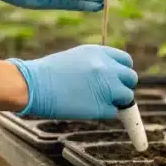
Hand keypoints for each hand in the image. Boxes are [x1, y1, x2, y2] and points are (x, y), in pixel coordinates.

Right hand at [8, 45, 137, 119]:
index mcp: (100, 53)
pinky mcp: (102, 107)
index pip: (126, 61)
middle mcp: (108, 68)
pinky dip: (103, 113)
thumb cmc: (49, 73)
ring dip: (116, 101)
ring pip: (126, 97)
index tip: (116, 78)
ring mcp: (107, 88)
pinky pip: (113, 112)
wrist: (34, 85)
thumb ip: (97, 64)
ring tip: (95, 101)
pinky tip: (87, 108)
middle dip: (123, 86)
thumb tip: (111, 77)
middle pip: (131, 78)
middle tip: (110, 93)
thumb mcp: (77, 57)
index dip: (121, 71)